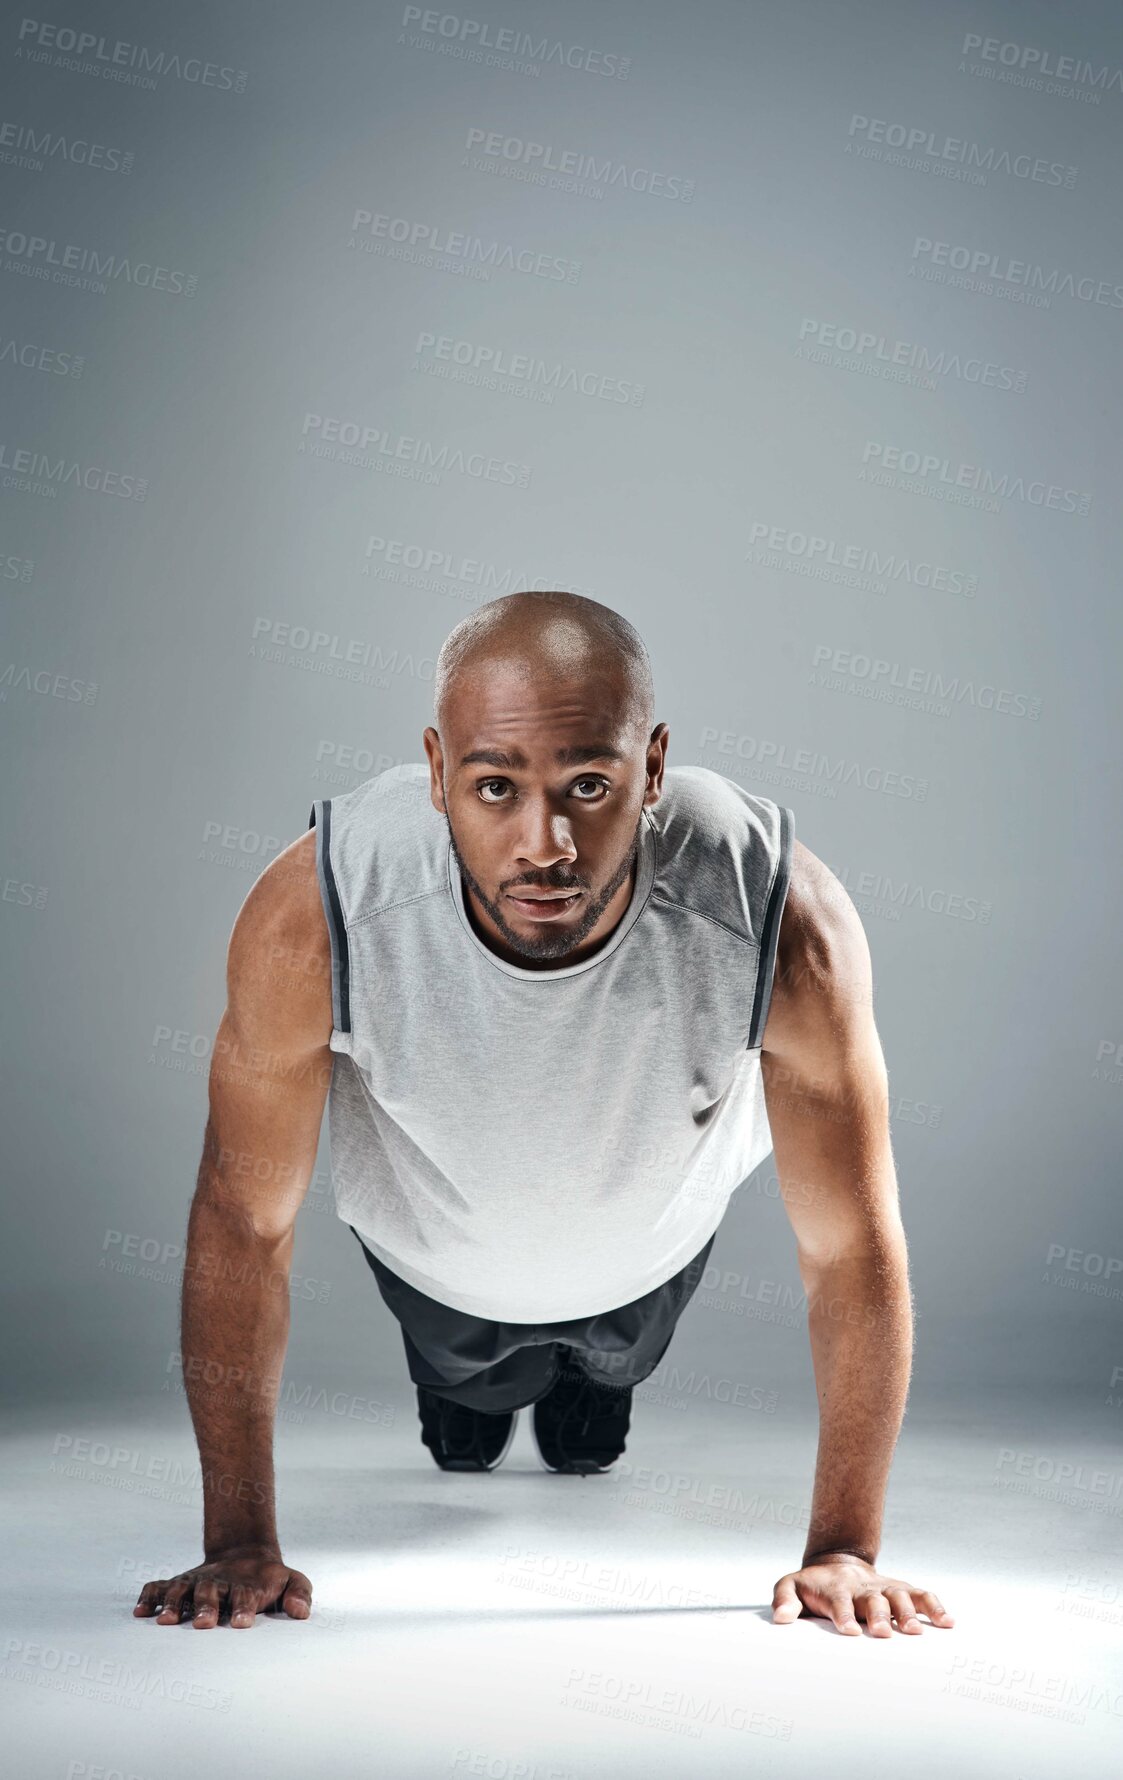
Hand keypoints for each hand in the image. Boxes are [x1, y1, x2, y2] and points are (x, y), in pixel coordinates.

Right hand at [133, 1544, 312, 1629]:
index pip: (245, 1597)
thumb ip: (300, 1594)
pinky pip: (159, 1586)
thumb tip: (301, 1612)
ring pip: (181, 1590)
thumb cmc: (270, 1580)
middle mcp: (218, 1584)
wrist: (245, 1555)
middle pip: (210, 1593)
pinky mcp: (179, 1583)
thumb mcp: (292, 1581)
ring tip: (165, 1622)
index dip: (243, 1608)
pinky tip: (140, 1612)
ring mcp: (196, 1582)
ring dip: (173, 1604)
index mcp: (246, 1586)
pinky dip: (149, 1596)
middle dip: (205, 1608)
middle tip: (203, 1625)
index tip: (241, 1623)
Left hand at [771, 1551, 953, 1636]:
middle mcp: (863, 1588)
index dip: (844, 1615)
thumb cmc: (814, 1585)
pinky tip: (948, 1623)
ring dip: (908, 1612)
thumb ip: (784, 1599)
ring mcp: (884, 1588)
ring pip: (900, 1596)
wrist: (838, 1564)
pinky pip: (922, 1595)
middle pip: (874, 1600)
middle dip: (880, 1615)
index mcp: (836, 1589)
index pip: (839, 1601)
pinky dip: (935, 1607)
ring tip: (915, 1631)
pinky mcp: (901, 1589)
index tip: (850, 1631)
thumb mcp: (791, 1586)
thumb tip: (780, 1619)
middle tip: (884, 1632)